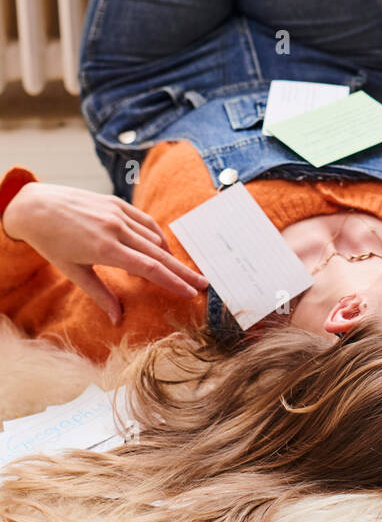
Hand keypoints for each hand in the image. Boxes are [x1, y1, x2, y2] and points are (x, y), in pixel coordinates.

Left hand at [3, 183, 208, 324]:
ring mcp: (119, 213)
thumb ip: (100, 294)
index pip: (148, 268)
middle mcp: (117, 228)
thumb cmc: (51, 242)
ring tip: (183, 272)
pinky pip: (145, 221)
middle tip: (203, 284)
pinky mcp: (118, 203)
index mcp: (105, 249)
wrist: (37, 206)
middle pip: (159, 253)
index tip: (189, 293)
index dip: (172, 282)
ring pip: (154, 237)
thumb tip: (117, 318)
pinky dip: (157, 236)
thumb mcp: (73, 271)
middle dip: (182, 271)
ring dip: (171, 255)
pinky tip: (161, 249)